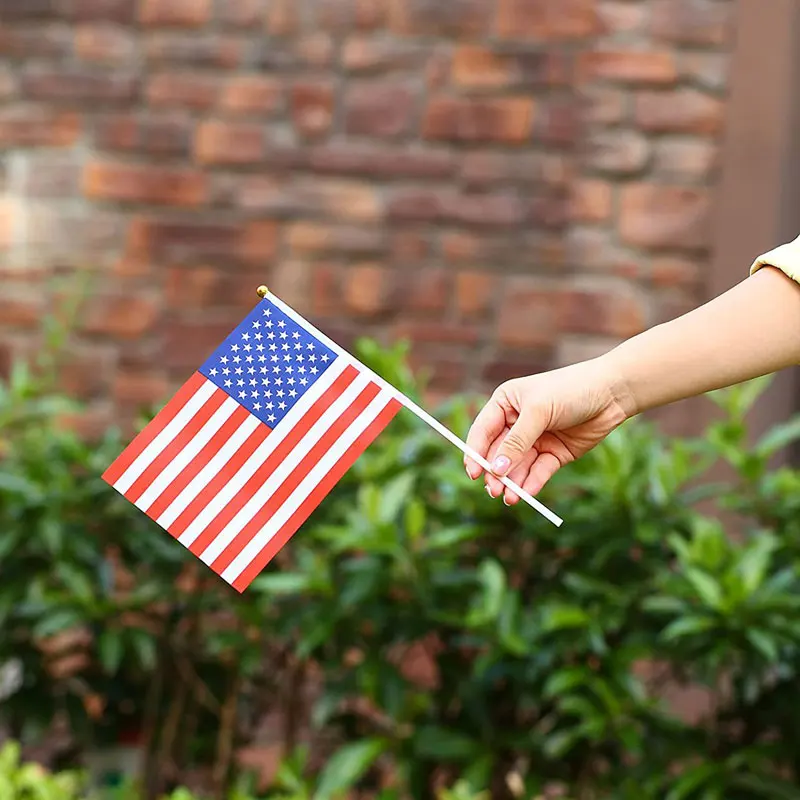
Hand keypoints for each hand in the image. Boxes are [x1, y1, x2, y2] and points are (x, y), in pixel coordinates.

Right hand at [464, 357, 634, 504]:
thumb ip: (517, 441)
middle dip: (496, 473)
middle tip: (494, 491)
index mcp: (506, 404)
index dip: (476, 453)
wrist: (612, 392)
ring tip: (511, 499)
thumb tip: (496, 468)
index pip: (483, 432)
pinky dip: (532, 483)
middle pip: (499, 453)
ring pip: (518, 466)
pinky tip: (527, 493)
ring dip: (513, 483)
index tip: (473, 473)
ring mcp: (536, 439)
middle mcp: (517, 422)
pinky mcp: (554, 453)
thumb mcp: (538, 412)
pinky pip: (539, 471)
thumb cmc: (570, 390)